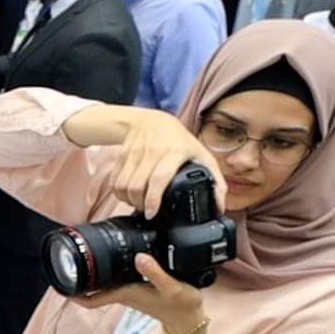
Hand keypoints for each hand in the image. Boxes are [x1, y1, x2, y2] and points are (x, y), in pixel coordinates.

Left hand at [69, 252, 206, 331]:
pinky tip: (113, 257)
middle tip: (66, 260)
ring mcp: (128, 290)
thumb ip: (155, 273)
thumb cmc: (180, 305)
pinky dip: (109, 269)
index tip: (58, 285)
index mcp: (124, 294)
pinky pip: (116, 278)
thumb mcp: (171, 287)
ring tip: (83, 255)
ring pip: (102, 282)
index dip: (72, 294)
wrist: (190, 318)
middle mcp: (122, 293)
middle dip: (78, 277)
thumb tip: (139, 257)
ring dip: (92, 272)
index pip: (90, 300)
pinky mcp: (137, 287)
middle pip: (91, 288)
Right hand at [107, 108, 225, 217]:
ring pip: (123, 185)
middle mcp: (152, 151)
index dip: (153, 199)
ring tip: (138, 203)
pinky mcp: (122, 155)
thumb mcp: (202, 155)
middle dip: (139, 204)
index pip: (158, 178)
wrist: (151, 120)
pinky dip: (119, 193)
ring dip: (128, 200)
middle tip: (147, 210)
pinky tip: (129, 195)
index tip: (152, 212)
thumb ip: (215, 181)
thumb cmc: (179, 141)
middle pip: (136, 186)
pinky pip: (115, 180)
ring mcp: (135, 153)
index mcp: (174, 152)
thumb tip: (219, 207)